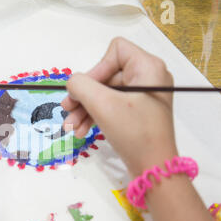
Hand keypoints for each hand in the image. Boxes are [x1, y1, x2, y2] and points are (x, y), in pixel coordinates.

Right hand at [62, 37, 177, 176]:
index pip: (115, 51)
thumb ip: (81, 86)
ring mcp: (143, 96)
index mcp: (148, 67)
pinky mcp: (137, 113)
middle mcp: (148, 77)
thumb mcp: (103, 105)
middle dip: (84, 95)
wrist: (154, 169)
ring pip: (105, 93)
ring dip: (85, 109)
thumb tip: (72, 83)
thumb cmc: (133, 132)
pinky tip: (82, 131)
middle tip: (66, 111)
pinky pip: (111, 106)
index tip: (85, 91)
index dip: (96, 69)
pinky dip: (95, 116)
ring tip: (71, 127)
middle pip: (106, 75)